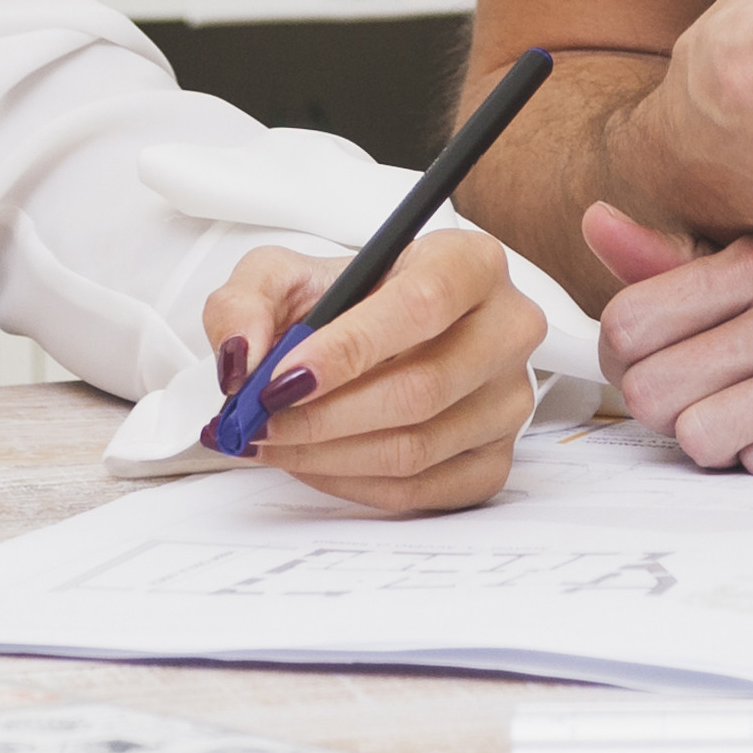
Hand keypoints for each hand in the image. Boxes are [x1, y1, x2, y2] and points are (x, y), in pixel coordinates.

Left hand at [200, 231, 541, 515]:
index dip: (350, 349)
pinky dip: (352, 485)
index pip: (422, 305)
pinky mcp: (495, 457)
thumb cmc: (341, 302)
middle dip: (324, 417)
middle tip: (260, 423)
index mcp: (470, 262)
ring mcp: (508, 399)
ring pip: (417, 447)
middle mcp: (507, 328)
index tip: (284, 379)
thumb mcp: (281, 277)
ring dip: (327, 455)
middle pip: (422, 389)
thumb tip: (244, 360)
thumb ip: (244, 303)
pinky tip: (313, 462)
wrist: (375, 336)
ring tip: (273, 441)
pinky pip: (422, 490)